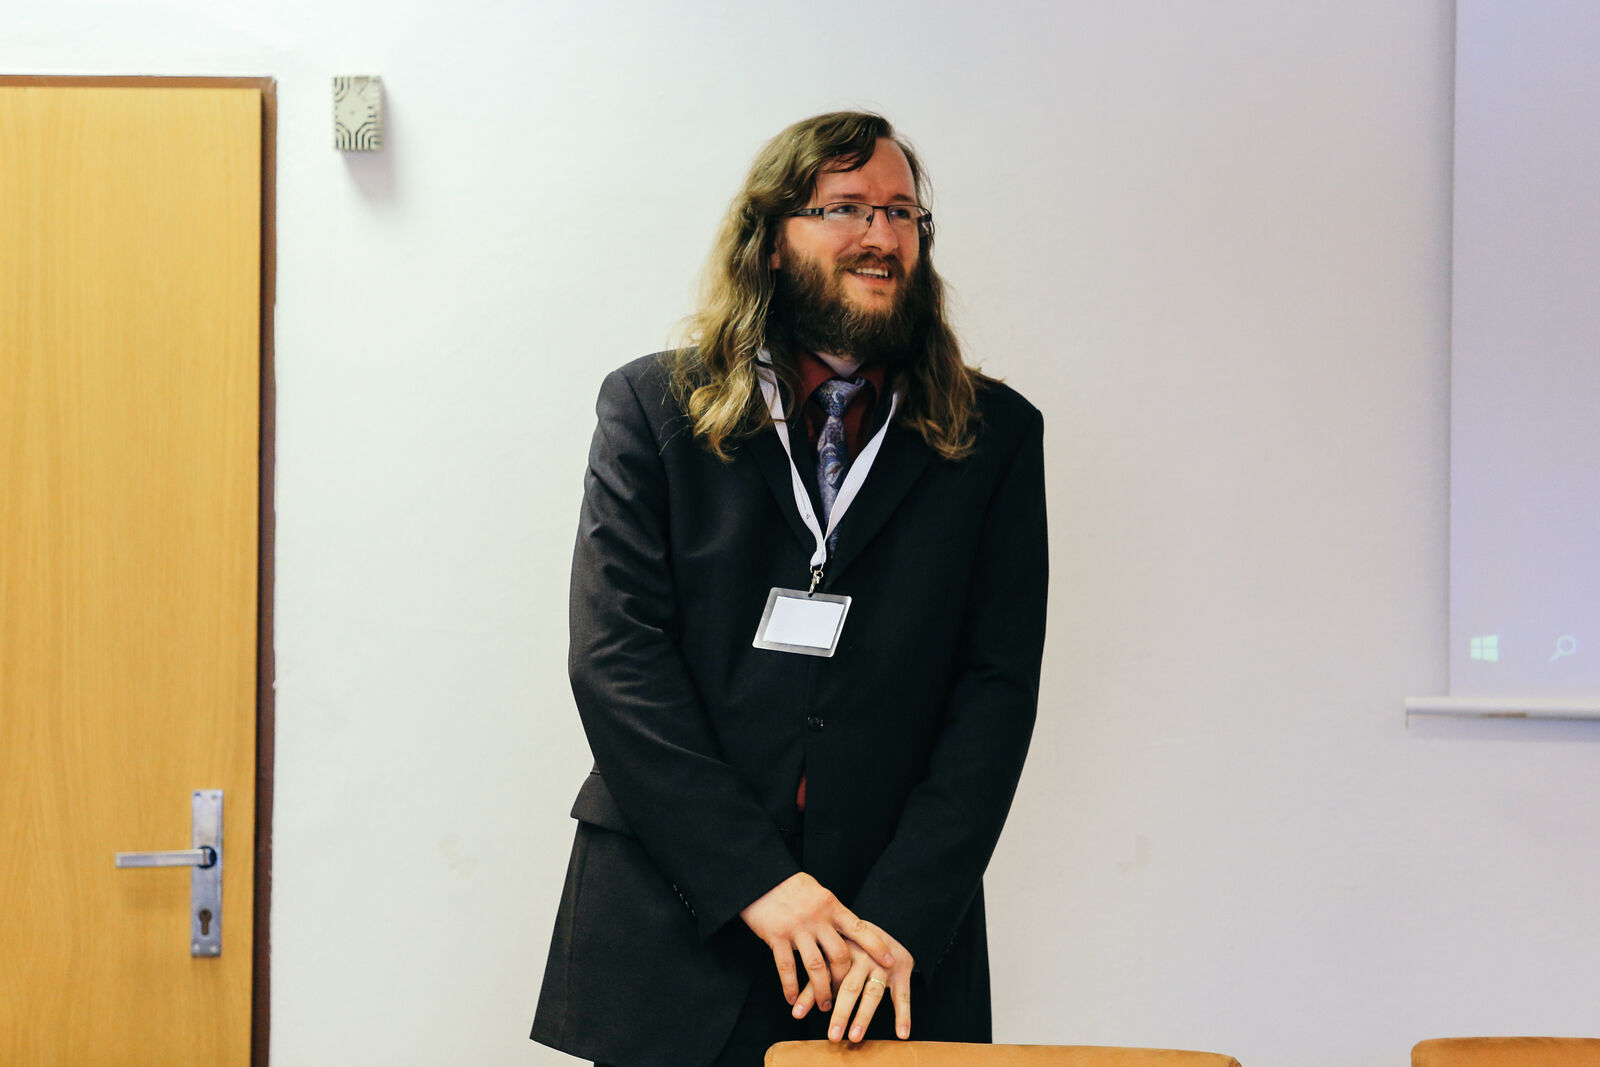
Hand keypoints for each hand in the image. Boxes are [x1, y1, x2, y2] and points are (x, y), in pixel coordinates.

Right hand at [740, 872, 894, 1010]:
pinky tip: (792, 999)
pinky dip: (791, 987)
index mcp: (830, 905)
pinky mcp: (776, 937)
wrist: (759, 877)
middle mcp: (816, 918)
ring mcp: (796, 928)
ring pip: (816, 967)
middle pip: (839, 955)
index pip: (859, 928)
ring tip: (824, 1005)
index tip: (889, 961)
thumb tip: (848, 929)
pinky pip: (786, 968)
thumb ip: (831, 911)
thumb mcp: (817, 891)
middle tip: (845, 994)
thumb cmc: (790, 885)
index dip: (876, 946)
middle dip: (845, 979)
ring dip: (822, 991)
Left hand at [793, 922, 912, 1042]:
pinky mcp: (902, 973)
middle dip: (841, 1013)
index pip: (824, 975)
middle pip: (850, 987)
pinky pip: (903, 997)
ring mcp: (883, 965)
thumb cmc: (852, 948)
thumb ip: (815, 982)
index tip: (797, 1015)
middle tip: (832, 1035)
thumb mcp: (832, 958)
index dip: (810, 995)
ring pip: (873, 993)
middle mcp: (863, 956)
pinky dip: (903, 1016)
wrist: (889, 929)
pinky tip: (901, 1033)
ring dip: (864, 1016)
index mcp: (841, 949)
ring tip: (854, 1036)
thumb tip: (795, 1012)